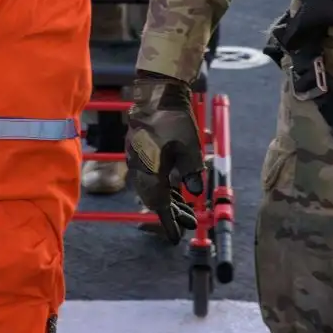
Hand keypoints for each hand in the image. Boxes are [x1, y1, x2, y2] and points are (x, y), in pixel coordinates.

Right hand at [126, 71, 204, 244]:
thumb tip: (195, 194)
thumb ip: (192, 173)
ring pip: (151, 188)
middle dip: (172, 214)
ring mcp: (136, 159)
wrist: (156, 92)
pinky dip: (162, 187)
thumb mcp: (190, 148)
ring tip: (186, 210)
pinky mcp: (138, 151)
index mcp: (150, 171)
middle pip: (154, 199)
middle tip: (191, 223)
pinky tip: (175, 189)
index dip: (169, 223)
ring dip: (169, 200)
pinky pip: (149, 177)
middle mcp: (139, 168)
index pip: (159, 205)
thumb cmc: (174, 119)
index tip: (176, 240)